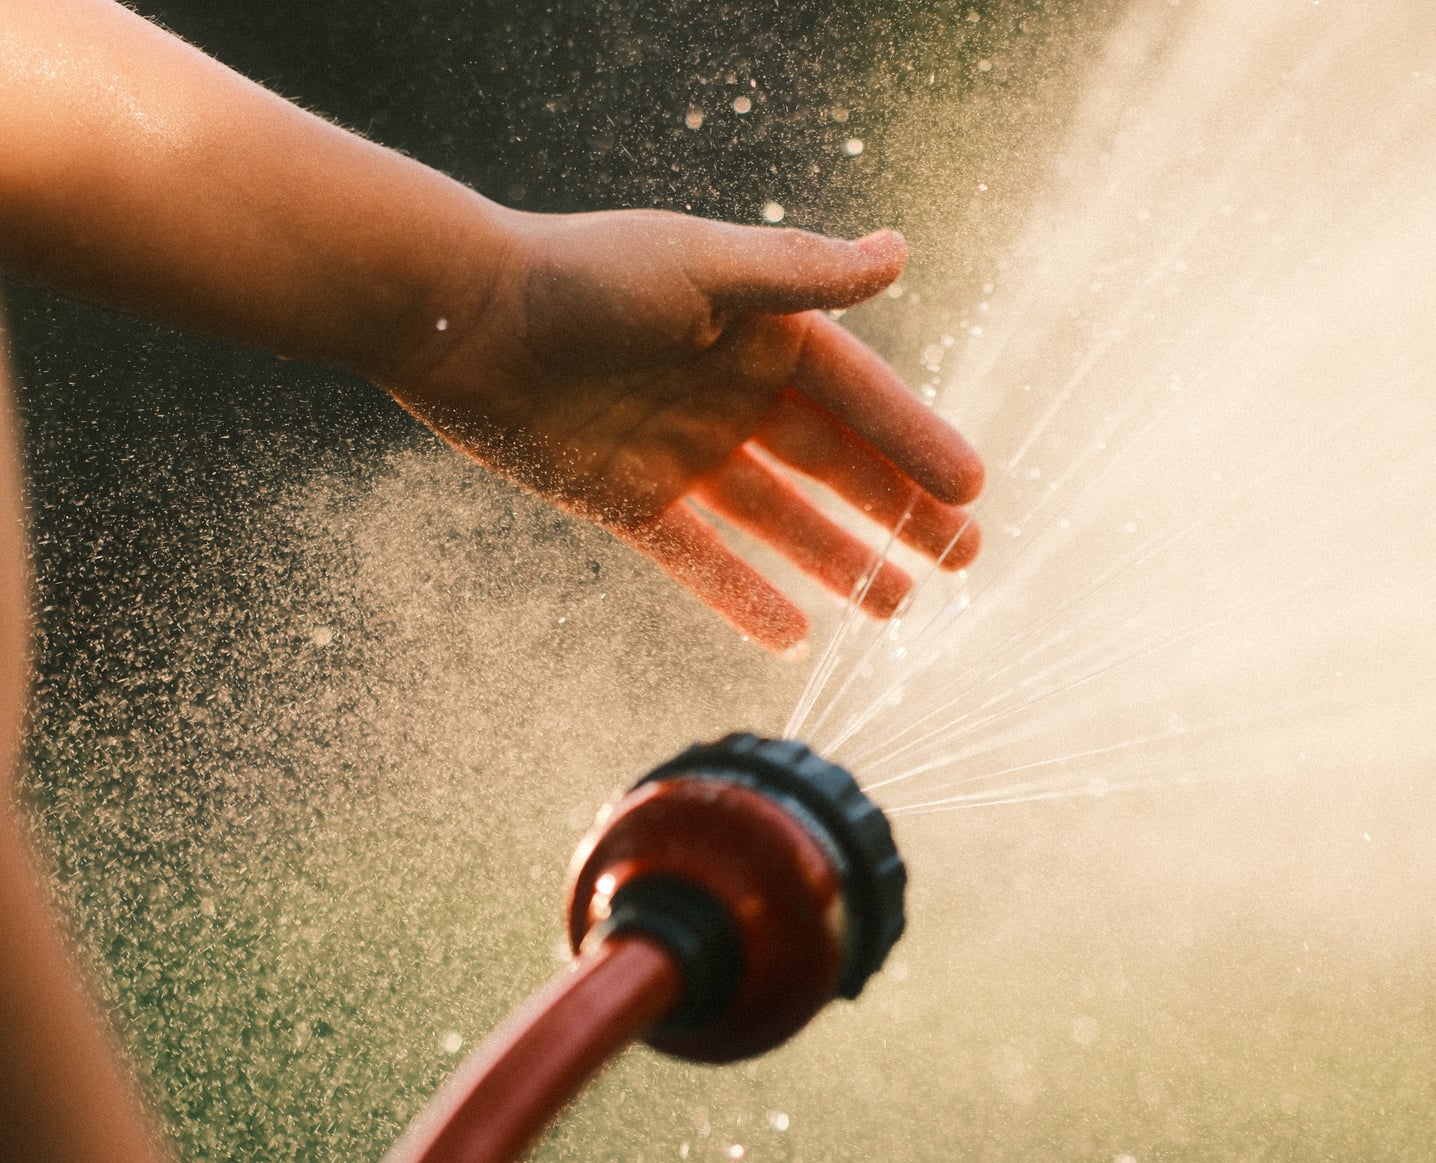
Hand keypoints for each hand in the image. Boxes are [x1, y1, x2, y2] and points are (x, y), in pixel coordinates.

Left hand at [376, 210, 983, 651]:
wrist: (459, 317)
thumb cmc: (580, 275)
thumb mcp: (702, 268)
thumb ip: (800, 275)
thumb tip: (899, 253)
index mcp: (757, 330)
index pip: (859, 395)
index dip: (916, 441)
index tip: (975, 490)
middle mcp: (728, 391)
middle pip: (832, 464)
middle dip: (898, 511)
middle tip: (963, 561)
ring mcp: (681, 450)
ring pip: (777, 519)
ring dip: (838, 561)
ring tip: (896, 608)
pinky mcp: (627, 499)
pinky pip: (700, 559)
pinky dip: (744, 596)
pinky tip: (796, 636)